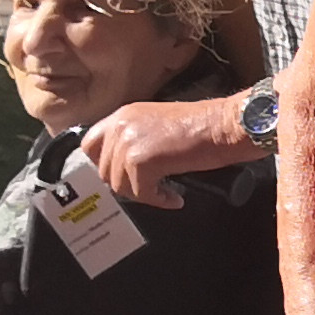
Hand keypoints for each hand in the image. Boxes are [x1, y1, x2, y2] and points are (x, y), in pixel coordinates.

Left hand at [76, 93, 260, 207]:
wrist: (225, 125)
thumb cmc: (204, 126)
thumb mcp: (158, 124)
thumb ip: (136, 138)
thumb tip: (125, 166)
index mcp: (123, 115)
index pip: (89, 145)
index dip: (104, 165)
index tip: (120, 176)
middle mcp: (120, 126)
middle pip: (104, 171)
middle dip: (127, 185)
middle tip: (150, 188)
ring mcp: (128, 143)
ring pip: (120, 186)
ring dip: (144, 194)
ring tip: (166, 191)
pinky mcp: (141, 161)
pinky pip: (141, 193)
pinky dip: (158, 199)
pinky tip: (174, 196)